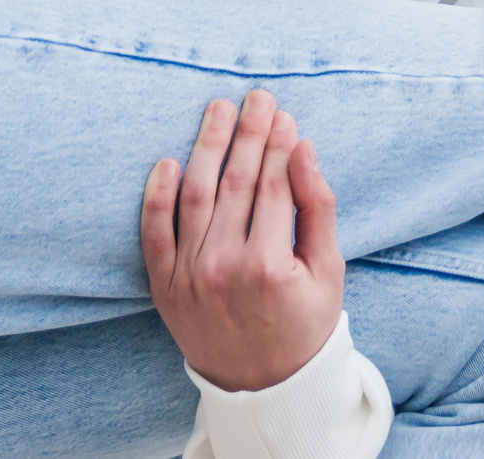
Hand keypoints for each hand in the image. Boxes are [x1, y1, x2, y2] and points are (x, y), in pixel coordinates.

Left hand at [141, 89, 344, 391]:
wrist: (263, 385)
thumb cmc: (303, 322)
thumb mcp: (329, 271)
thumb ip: (318, 208)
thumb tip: (305, 150)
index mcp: (270, 265)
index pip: (274, 185)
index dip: (280, 145)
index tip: (284, 115)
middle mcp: (224, 268)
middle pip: (236, 182)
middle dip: (248, 133)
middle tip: (256, 98)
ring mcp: (189, 277)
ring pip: (194, 195)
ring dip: (206, 146)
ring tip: (218, 111)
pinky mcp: (164, 286)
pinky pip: (154, 232)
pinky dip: (156, 195)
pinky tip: (167, 161)